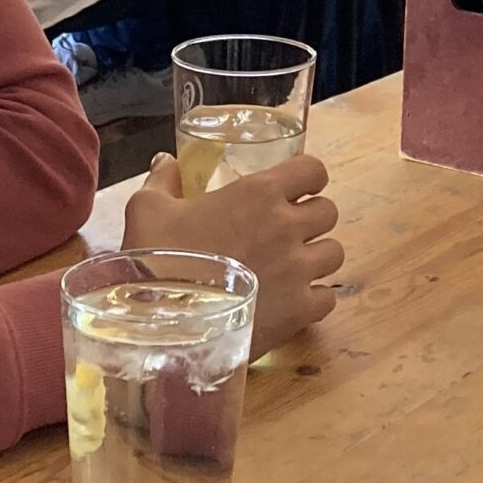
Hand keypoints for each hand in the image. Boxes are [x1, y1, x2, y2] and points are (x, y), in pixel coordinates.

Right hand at [120, 153, 343, 356]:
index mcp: (259, 193)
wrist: (163, 322)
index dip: (307, 178)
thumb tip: (166, 161)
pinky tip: (289, 302)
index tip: (295, 189)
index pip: (312, 170)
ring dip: (315, 257)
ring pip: (334, 253)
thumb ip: (164, 180)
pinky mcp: (301, 310)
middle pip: (328, 211)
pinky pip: (327, 297)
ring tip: (290, 269)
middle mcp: (287, 226)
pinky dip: (313, 299)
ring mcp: (299, 269)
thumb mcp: (148, 210)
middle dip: (311, 219)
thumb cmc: (158, 258)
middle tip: (286, 232)